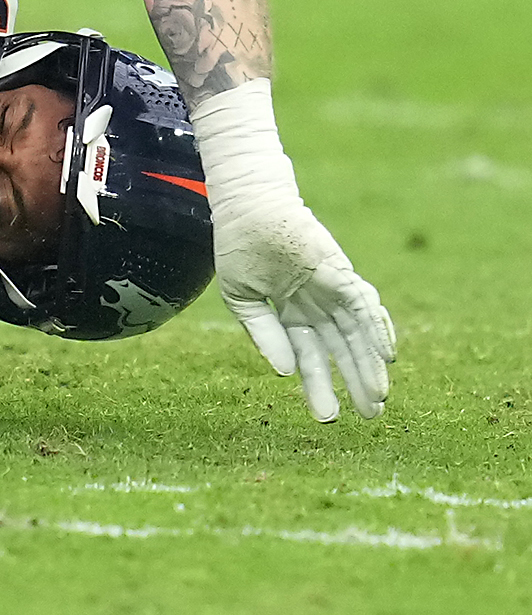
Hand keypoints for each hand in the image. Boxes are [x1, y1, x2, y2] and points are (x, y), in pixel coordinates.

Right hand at [216, 201, 395, 422]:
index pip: (309, 356)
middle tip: (370, 416)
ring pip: (358, 335)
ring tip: (379, 398)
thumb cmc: (238, 245)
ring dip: (370, 366)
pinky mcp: (341, 274)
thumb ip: (263, 334)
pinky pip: (364, 307)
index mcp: (291, 313)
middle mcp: (318, 306)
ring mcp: (332, 291)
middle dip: (355, 383)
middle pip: (341, 351)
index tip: (327, 416)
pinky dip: (377, 330)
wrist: (247, 206)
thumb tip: (284, 372)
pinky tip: (385, 357)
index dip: (317, 385)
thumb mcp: (241, 297)